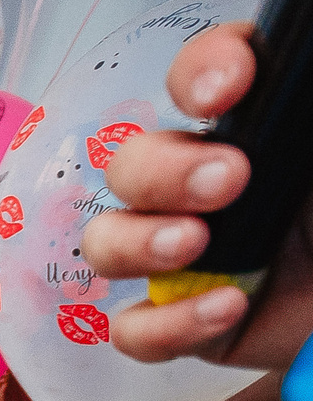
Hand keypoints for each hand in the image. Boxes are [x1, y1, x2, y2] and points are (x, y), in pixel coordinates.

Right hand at [86, 23, 312, 369]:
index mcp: (252, 129)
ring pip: (108, 242)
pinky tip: (226, 308)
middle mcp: (204, 184)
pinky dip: (166, 324)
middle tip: (227, 182)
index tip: (223, 92)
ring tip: (193, 246)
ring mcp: (184, 256)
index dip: (200, 71)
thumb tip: (287, 71)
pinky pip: (134, 330)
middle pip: (132, 163)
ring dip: (137, 242)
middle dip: (162, 172)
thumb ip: (304, 103)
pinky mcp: (182, 322)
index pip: (203, 73)